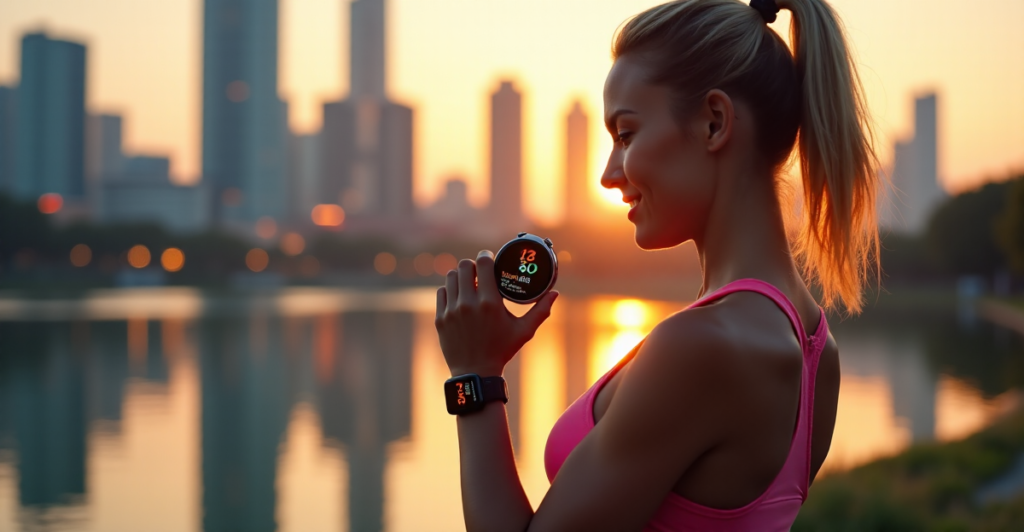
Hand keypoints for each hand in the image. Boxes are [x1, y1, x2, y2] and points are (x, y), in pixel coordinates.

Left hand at [435, 249, 558, 376]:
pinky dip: (450, 290)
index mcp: (490, 303)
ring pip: (450, 277)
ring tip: (468, 281)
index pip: (483, 263)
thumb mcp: (524, 331)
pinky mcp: (441, 318)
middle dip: (472, 264)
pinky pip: (442, 292)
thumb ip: (541, 311)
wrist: (476, 373)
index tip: (489, 258)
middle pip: (463, 265)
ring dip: (460, 275)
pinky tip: (458, 294)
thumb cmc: (502, 350)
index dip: (486, 256)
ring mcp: (452, 311)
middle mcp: (468, 304)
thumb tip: (555, 293)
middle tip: (479, 271)